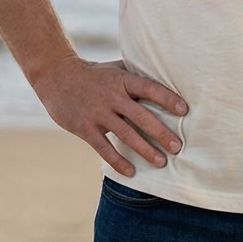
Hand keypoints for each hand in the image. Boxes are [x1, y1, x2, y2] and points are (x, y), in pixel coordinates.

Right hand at [32, 55, 187, 177]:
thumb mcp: (116, 68)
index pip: (150, 88)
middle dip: (161, 133)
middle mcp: (112, 96)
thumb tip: (165, 78)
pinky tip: (131, 172)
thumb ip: (136, 75)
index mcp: (123, 80)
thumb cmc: (94, 73)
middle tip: (178, 147)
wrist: (57, 76)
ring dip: (145, 150)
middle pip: (141, 116)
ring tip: (161, 162)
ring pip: (126, 134)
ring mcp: (98, 113)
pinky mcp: (85, 128)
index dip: (168, 99)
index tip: (185, 111)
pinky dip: (118, 161)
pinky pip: (104, 148)